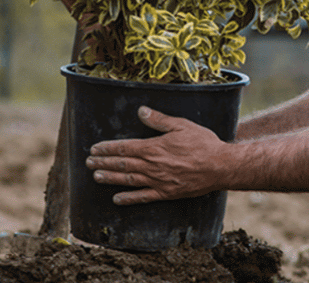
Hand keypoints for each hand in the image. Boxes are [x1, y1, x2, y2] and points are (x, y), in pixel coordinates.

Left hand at [84, 106, 225, 204]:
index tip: (95, 148)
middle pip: (122, 164)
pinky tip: (116, 198)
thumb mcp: (181, 125)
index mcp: (154, 147)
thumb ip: (159, 119)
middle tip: (88, 162)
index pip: (124, 148)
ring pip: (128, 180)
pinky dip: (128, 198)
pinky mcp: (166, 193)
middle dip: (103, 162)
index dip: (108, 148)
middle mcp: (152, 166)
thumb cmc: (202, 143)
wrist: (220, 166)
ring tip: (96, 176)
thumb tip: (141, 111)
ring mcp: (158, 181)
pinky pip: (143, 197)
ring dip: (110, 178)